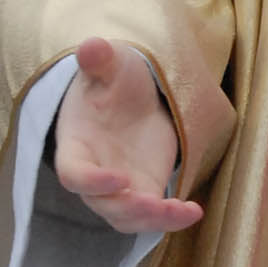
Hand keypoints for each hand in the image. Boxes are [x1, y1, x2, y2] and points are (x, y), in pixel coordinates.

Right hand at [53, 36, 203, 233]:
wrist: (134, 94)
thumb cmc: (114, 78)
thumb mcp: (111, 63)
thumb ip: (100, 60)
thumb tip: (91, 46)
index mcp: (76, 144)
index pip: (73, 174)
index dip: (92, 181)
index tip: (120, 179)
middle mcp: (93, 173)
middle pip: (101, 204)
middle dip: (126, 208)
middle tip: (153, 204)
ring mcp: (119, 186)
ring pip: (126, 218)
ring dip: (150, 220)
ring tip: (179, 211)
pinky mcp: (145, 189)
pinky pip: (153, 214)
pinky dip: (172, 218)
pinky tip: (194, 211)